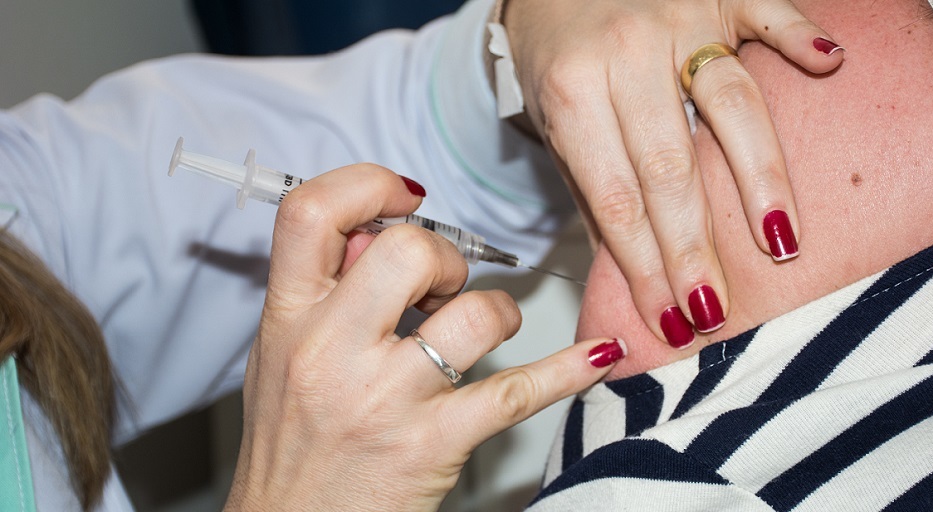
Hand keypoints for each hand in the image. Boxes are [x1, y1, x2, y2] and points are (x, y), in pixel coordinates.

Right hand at [225, 164, 625, 509]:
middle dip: (445, 256)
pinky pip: (517, 392)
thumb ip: (325, 290)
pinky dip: (567, 371)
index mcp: (287, 319)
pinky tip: (595, 356)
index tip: (404, 195)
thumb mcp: (280, 358)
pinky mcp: (432, 444)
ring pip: (475, 314)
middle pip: (407, 251)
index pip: (312, 214)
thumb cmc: (291, 449)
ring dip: (500, 311)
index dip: (366, 184)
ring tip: (492, 328)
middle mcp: (329, 351)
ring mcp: (383, 399)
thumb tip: (379, 234)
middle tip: (446, 286)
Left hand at [502, 0, 843, 346]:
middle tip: (716, 308)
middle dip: (694, 248)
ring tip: (781, 241)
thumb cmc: (558, 54)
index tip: (670, 321)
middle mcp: (624, 54)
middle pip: (670, 166)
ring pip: (729, 102)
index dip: (644, 267)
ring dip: (759, 177)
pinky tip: (831, 64)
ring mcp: (677, 17)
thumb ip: (595, 193)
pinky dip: (799, 36)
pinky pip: (767, 10)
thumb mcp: (556, 124)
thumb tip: (632, 275)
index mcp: (572, 92)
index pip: (616, 198)